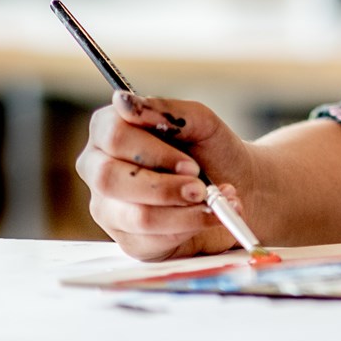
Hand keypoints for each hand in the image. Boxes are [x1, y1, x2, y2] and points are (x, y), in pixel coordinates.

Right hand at [76, 92, 255, 260]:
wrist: (241, 186)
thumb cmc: (213, 151)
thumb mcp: (201, 122)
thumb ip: (167, 110)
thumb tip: (124, 101)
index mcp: (110, 133)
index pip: (112, 135)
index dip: (152, 151)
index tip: (189, 163)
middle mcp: (100, 170)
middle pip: (110, 179)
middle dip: (163, 186)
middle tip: (200, 187)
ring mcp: (109, 208)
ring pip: (134, 215)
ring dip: (183, 210)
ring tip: (213, 201)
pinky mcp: (128, 240)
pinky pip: (150, 239)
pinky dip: (188, 227)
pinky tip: (209, 216)